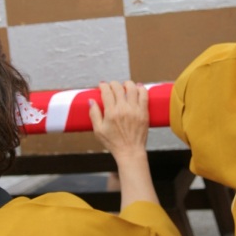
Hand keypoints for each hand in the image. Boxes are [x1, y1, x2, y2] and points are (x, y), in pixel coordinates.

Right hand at [89, 82, 157, 207]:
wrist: (130, 151)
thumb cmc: (113, 143)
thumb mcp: (98, 130)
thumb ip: (94, 114)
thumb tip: (91, 101)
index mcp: (111, 113)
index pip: (107, 92)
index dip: (103, 86)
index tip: (102, 85)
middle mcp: (123, 109)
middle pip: (118, 88)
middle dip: (113, 84)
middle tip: (111, 86)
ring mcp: (135, 110)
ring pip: (132, 88)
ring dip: (127, 83)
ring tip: (124, 85)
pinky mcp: (144, 112)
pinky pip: (144, 95)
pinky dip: (141, 89)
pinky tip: (138, 87)